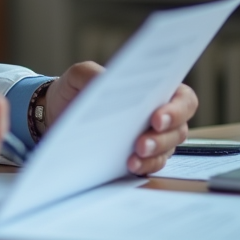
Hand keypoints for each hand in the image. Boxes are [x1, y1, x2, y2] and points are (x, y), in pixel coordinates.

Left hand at [44, 61, 198, 174]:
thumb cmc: (76, 91)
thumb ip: (90, 73)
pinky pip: (152, 165)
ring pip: (168, 149)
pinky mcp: (140, 158)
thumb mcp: (78, 76)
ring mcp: (153, 139)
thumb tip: (105, 80)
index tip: (156, 117)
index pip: (182, 98)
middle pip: (179, 128)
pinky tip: (130, 165)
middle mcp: (159, 115)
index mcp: (153, 90)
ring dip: (154, 153)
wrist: (56, 115)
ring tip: (135, 154)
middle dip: (163, 136)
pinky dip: (144, 166)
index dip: (177, 109)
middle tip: (142, 142)